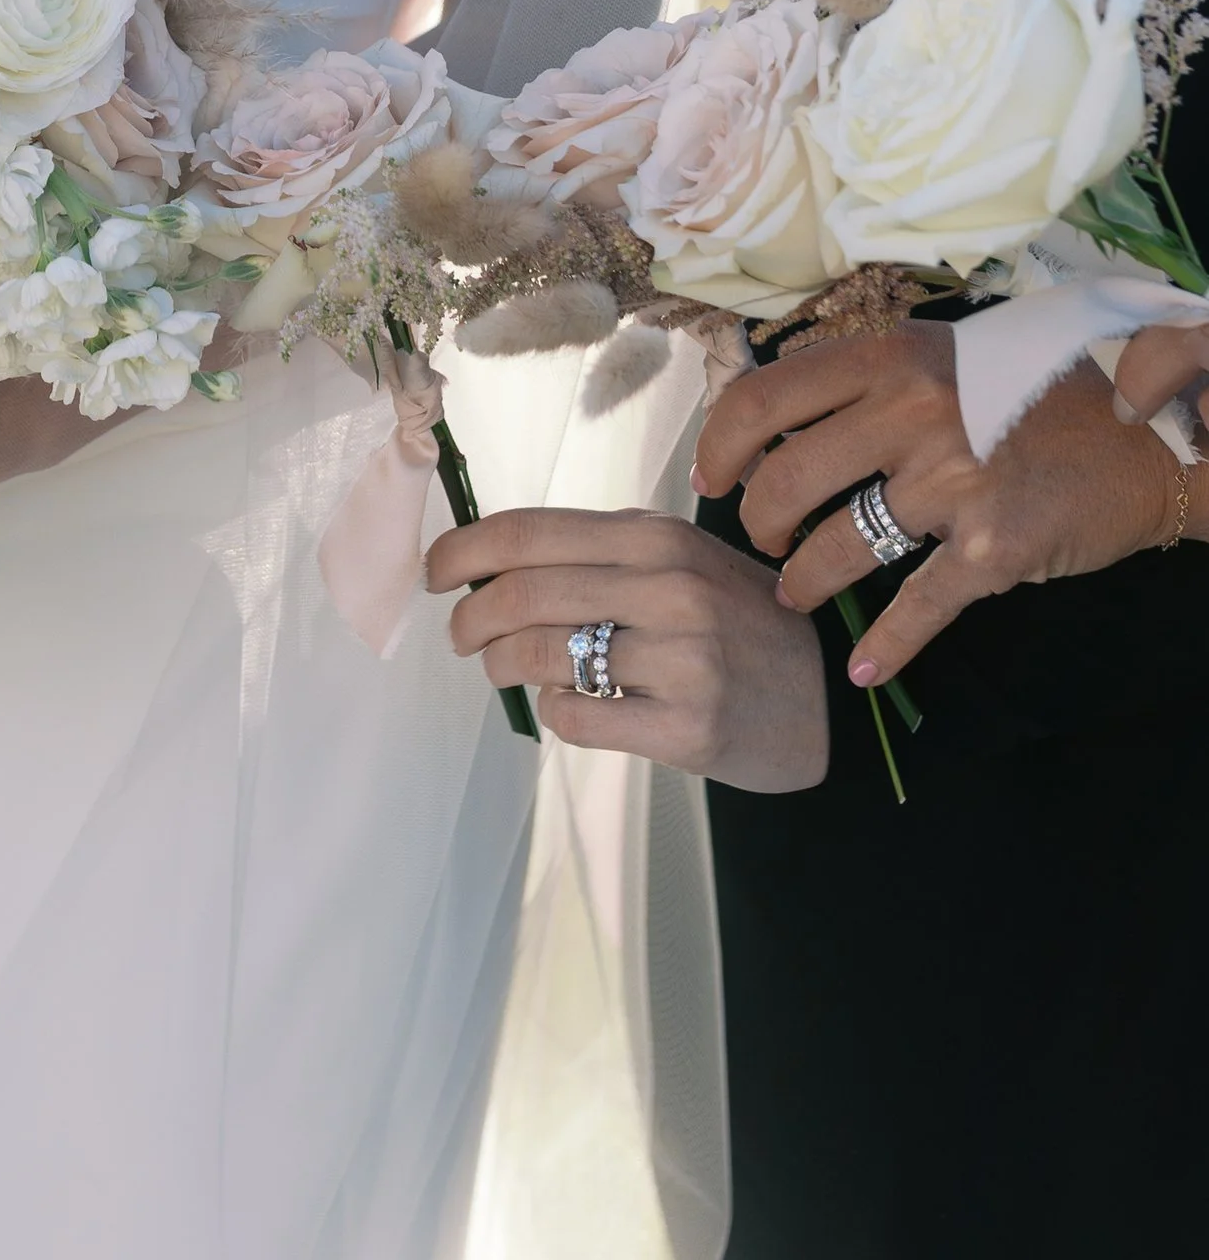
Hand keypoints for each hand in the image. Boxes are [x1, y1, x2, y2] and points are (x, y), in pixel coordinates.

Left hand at [425, 504, 829, 790]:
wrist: (826, 702)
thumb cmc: (735, 623)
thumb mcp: (679, 562)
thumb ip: (597, 555)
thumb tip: (487, 563)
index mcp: (656, 536)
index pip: (528, 531)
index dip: (461, 551)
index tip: (432, 572)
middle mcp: (669, 587)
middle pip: (521, 593)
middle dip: (469, 619)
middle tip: (462, 637)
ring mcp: (682, 659)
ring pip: (539, 655)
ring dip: (499, 664)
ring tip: (502, 669)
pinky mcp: (687, 727)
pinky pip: (577, 715)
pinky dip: (552, 709)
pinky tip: (567, 704)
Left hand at [692, 321, 1186, 693]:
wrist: (1145, 442)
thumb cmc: (1032, 397)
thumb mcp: (943, 356)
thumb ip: (864, 377)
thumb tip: (769, 414)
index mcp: (891, 358)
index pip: (765, 398)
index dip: (720, 445)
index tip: (711, 477)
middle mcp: (914, 413)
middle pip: (785, 481)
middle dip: (760, 523)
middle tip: (766, 538)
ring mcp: (953, 483)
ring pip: (835, 550)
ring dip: (803, 583)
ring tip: (798, 591)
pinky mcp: (991, 549)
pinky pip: (914, 610)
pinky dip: (884, 649)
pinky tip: (863, 669)